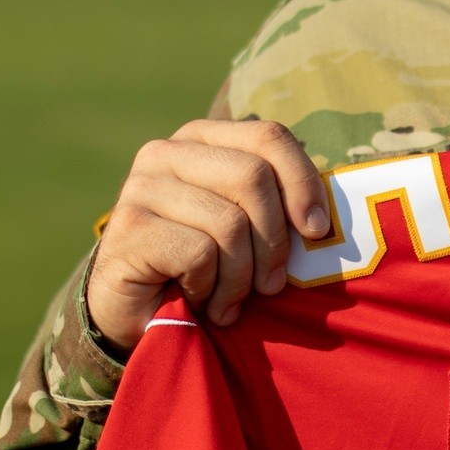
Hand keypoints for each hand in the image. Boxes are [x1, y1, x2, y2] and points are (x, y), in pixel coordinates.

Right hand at [85, 119, 326, 350]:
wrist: (134, 312)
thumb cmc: (201, 267)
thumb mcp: (245, 226)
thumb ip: (274, 204)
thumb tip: (321, 217)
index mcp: (201, 138)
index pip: (268, 136)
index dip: (302, 182)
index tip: (317, 231)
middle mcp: (166, 152)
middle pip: (253, 177)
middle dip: (275, 240)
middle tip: (271, 284)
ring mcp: (141, 187)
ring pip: (229, 223)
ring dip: (242, 276)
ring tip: (231, 301)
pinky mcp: (128, 227)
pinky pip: (200, 254)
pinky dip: (211, 287)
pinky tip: (198, 299)